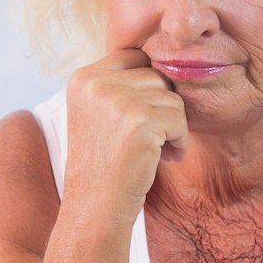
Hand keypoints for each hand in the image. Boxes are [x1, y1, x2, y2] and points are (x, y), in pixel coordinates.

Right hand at [64, 49, 188, 226]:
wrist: (96, 205)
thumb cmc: (103, 164)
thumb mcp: (97, 114)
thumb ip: (118, 84)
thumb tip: (163, 58)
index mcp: (83, 78)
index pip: (134, 56)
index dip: (147, 85)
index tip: (142, 118)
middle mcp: (96, 83)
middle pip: (156, 76)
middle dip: (162, 107)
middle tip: (150, 138)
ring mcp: (118, 100)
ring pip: (171, 97)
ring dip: (173, 126)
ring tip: (155, 151)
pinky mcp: (141, 120)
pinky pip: (180, 119)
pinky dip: (179, 141)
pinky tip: (164, 158)